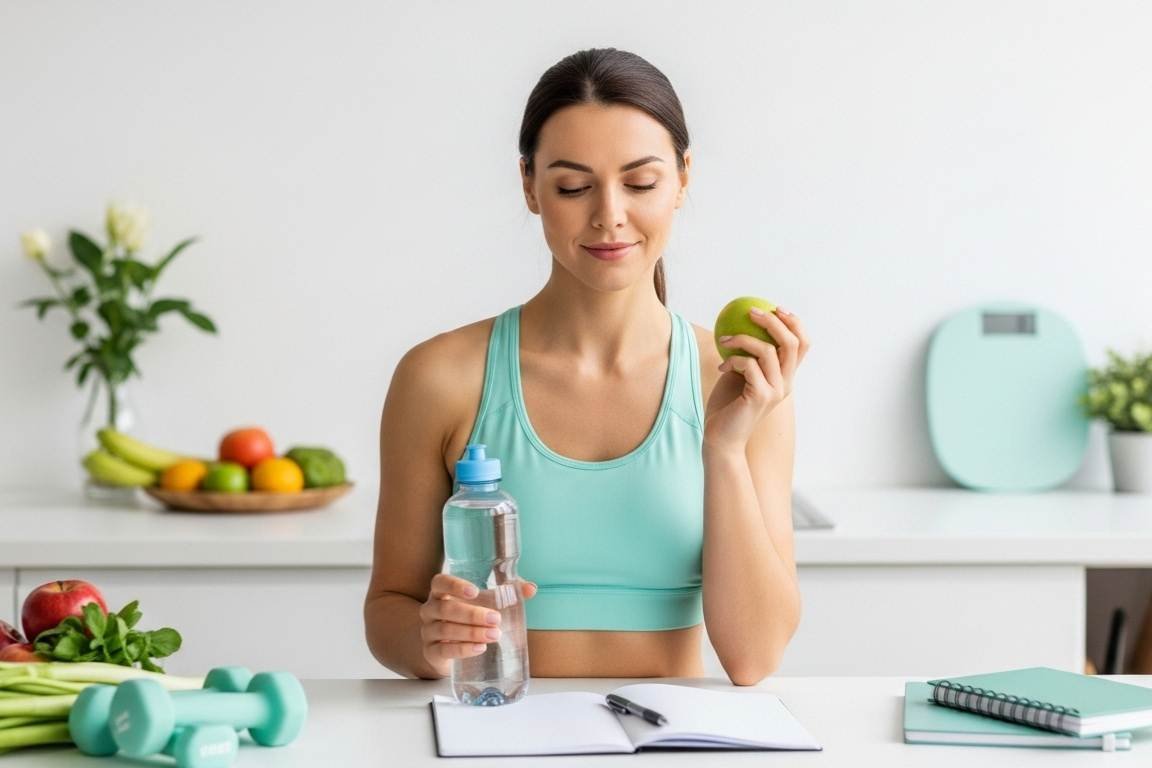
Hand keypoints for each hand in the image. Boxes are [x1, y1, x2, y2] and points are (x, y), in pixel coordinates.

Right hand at [418, 573, 537, 676]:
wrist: (446, 647)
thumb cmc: (467, 617)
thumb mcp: (484, 602)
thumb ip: (507, 592)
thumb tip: (531, 589)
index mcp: (441, 593)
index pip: (440, 582)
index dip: (455, 585)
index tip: (475, 591)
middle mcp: (430, 610)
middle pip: (446, 609)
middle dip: (472, 614)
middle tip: (496, 619)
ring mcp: (428, 632)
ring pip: (446, 630)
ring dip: (471, 633)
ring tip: (494, 635)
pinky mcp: (431, 652)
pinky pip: (444, 650)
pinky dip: (463, 649)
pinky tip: (480, 648)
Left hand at [704, 306, 810, 452]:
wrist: (721, 438)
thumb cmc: (727, 406)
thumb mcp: (740, 374)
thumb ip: (749, 355)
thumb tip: (744, 323)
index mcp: (785, 377)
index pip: (802, 344)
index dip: (794, 323)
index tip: (775, 309)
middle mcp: (786, 383)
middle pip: (792, 342)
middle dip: (772, 321)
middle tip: (751, 312)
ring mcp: (776, 391)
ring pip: (767, 350)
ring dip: (742, 340)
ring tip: (724, 341)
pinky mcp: (760, 396)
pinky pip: (749, 365)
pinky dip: (733, 360)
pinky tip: (721, 367)